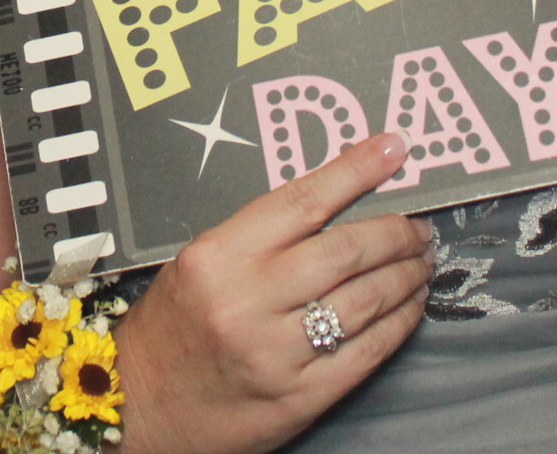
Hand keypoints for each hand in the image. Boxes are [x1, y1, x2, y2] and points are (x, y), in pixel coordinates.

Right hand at [114, 133, 431, 453]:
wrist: (137, 407)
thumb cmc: (171, 328)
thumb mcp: (200, 264)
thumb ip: (261, 236)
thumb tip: (337, 202)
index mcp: (217, 257)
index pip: (303, 200)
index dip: (357, 171)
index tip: (394, 150)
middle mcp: (246, 302)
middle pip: (346, 251)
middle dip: (396, 232)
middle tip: (417, 225)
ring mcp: (275, 354)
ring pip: (365, 300)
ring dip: (405, 276)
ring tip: (419, 263)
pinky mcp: (298, 398)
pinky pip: (366, 352)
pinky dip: (399, 324)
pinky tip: (410, 308)